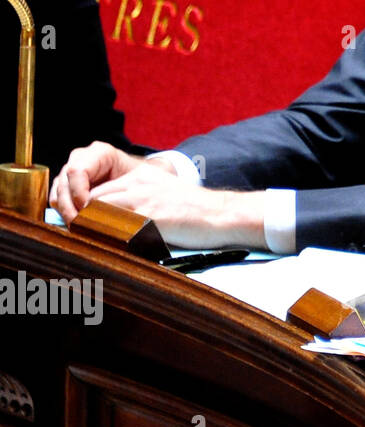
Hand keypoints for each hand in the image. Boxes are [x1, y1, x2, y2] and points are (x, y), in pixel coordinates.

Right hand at [50, 140, 160, 222]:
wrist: (138, 179)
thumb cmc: (138, 178)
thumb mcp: (136, 179)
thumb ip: (120, 189)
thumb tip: (102, 208)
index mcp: (99, 153)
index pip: (77, 170)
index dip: (78, 191)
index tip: (85, 208)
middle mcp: (81, 159)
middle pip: (64, 183)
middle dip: (70, 206)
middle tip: (79, 224)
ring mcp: (70, 172)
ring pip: (58, 193)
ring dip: (66, 212)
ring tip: (78, 227)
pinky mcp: (65, 185)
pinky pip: (56, 200)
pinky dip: (63, 213)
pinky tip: (75, 223)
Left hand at [81, 169, 265, 248]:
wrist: (223, 214)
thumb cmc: (197, 212)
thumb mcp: (165, 195)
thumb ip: (139, 201)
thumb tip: (114, 222)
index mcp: (140, 177)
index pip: (98, 191)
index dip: (87, 210)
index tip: (84, 227)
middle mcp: (137, 184)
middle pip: (92, 199)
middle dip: (81, 218)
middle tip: (79, 238)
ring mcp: (142, 199)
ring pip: (98, 210)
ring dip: (88, 228)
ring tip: (86, 245)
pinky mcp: (149, 216)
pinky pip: (115, 226)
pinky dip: (104, 237)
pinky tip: (104, 249)